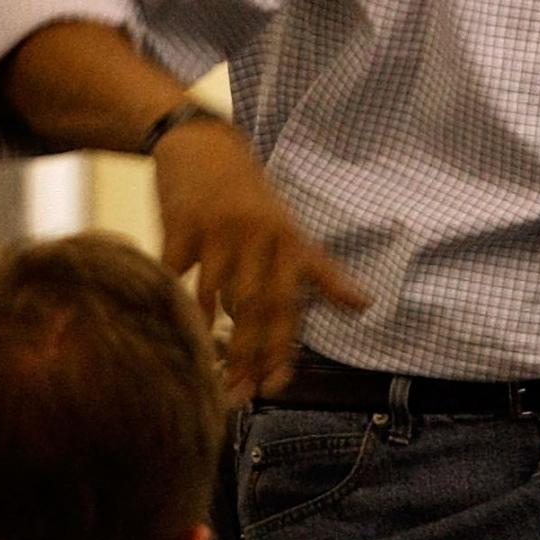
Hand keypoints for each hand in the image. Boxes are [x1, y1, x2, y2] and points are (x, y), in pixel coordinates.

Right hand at [153, 120, 369, 403]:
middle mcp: (258, 235)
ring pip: (216, 295)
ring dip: (212, 338)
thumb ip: (319, 271)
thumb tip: (365, 305)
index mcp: (288, 239)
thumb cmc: (252, 198)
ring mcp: (219, 229)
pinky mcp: (182, 223)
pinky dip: (174, 302)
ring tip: (209, 376)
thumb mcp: (290, 227)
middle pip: (256, 306)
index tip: (278, 386)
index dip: (285, 346)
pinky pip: (176, 274)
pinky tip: (173, 329)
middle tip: (242, 395)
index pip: (291, 303)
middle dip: (250, 355)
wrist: (203, 144)